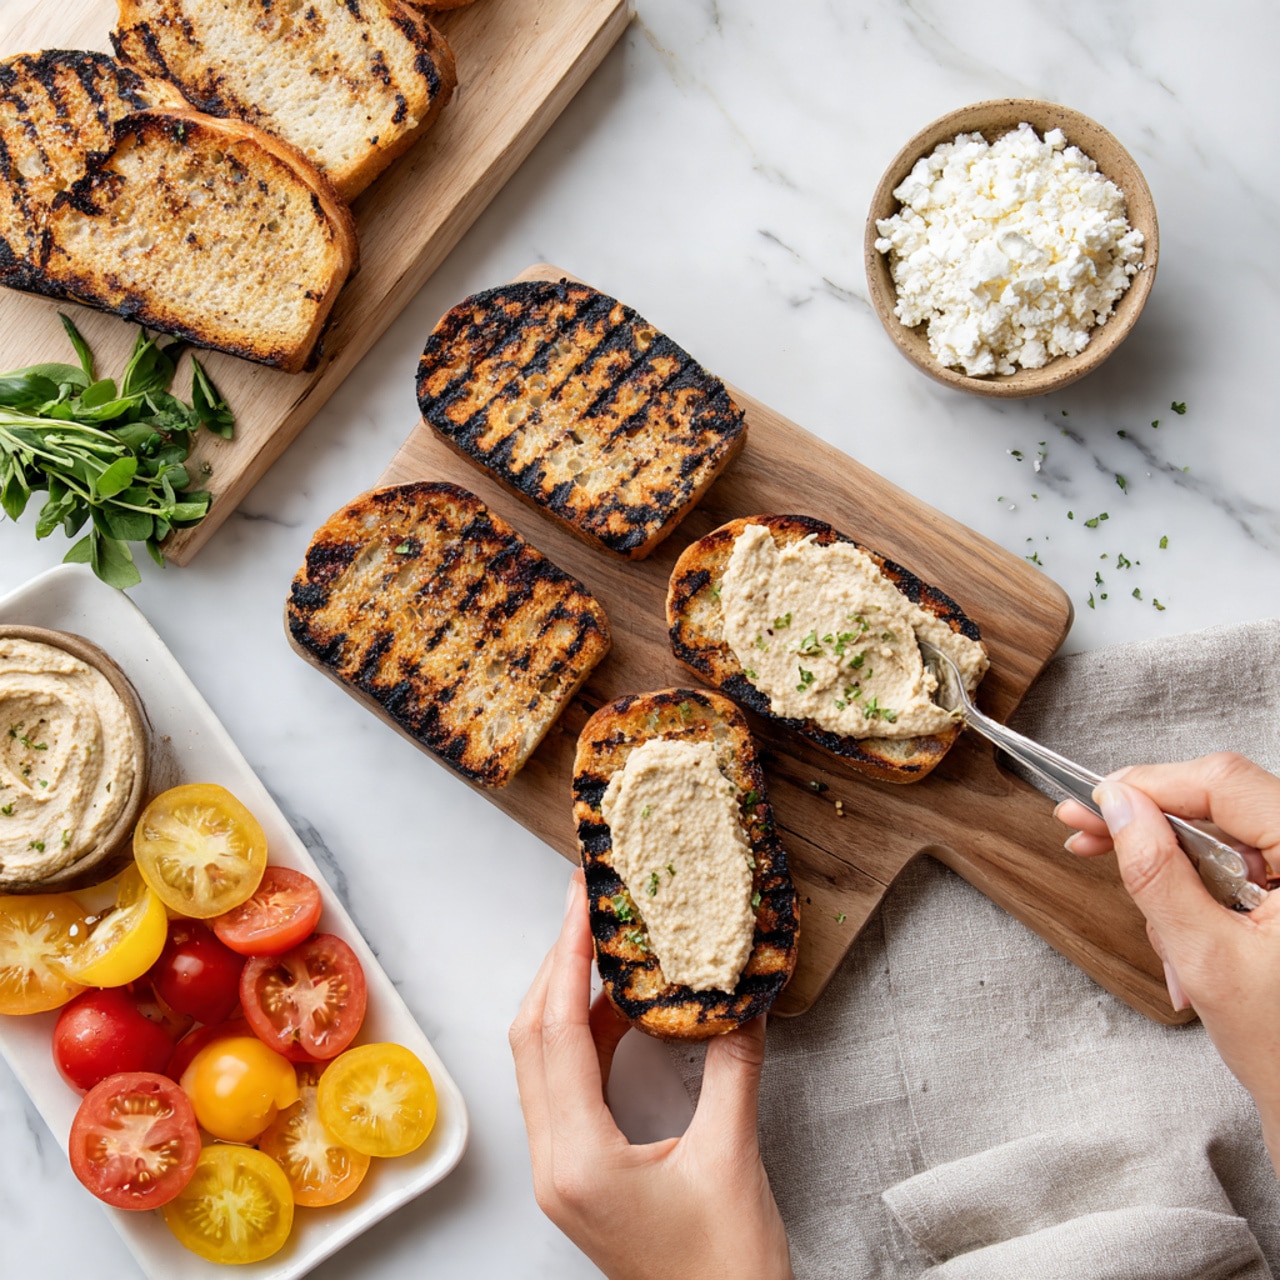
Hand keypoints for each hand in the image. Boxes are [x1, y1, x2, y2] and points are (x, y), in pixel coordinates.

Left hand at [509, 869, 792, 1279]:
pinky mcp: (579, 1174)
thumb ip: (735, 1068)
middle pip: (533, 1039)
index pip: (556, 1033)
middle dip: (557, 964)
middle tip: (586, 904)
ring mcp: (561, 1171)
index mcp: (579, 1160)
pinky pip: (568, 1085)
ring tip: (602, 941)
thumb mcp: (734, 1159)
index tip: (581, 901)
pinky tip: (621, 1008)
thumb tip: (740, 996)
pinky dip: (587, 1036)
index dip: (568, 957)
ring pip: (544, 1060)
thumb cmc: (727, 1274)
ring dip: (567, 997)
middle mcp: (555, 1164)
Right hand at [1055, 753, 1279, 1169]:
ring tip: (1155, 927)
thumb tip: (1117, 805)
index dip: (1151, 785)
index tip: (1096, 804)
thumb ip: (1156, 872)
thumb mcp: (1205, 957)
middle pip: (1221, 799)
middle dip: (1150, 823)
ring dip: (1171, 869)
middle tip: (1084, 831)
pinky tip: (1180, 933)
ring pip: (1220, 831)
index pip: (1224, 782)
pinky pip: (1234, 861)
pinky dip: (1194, 888)